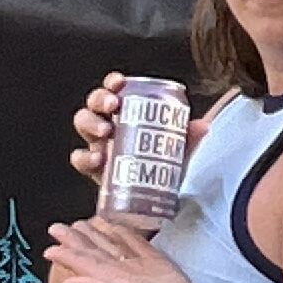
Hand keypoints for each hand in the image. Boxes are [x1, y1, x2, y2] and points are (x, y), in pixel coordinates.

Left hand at [43, 214, 201, 282]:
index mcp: (106, 280)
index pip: (81, 262)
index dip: (66, 253)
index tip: (51, 244)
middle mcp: (118, 272)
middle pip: (92, 252)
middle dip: (76, 240)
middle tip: (59, 227)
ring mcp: (136, 267)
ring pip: (112, 246)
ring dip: (97, 235)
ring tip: (82, 224)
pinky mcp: (155, 263)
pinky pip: (137, 244)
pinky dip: (127, 235)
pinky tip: (119, 228)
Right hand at [68, 72, 214, 187]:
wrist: (150, 200)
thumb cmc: (158, 167)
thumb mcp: (175, 151)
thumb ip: (187, 138)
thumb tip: (203, 126)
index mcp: (126, 113)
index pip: (115, 90)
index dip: (113, 82)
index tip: (119, 83)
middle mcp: (108, 124)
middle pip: (94, 102)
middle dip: (100, 99)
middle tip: (113, 106)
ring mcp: (97, 144)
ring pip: (83, 122)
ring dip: (91, 122)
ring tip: (106, 131)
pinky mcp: (92, 168)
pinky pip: (79, 158)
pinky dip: (84, 157)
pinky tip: (98, 159)